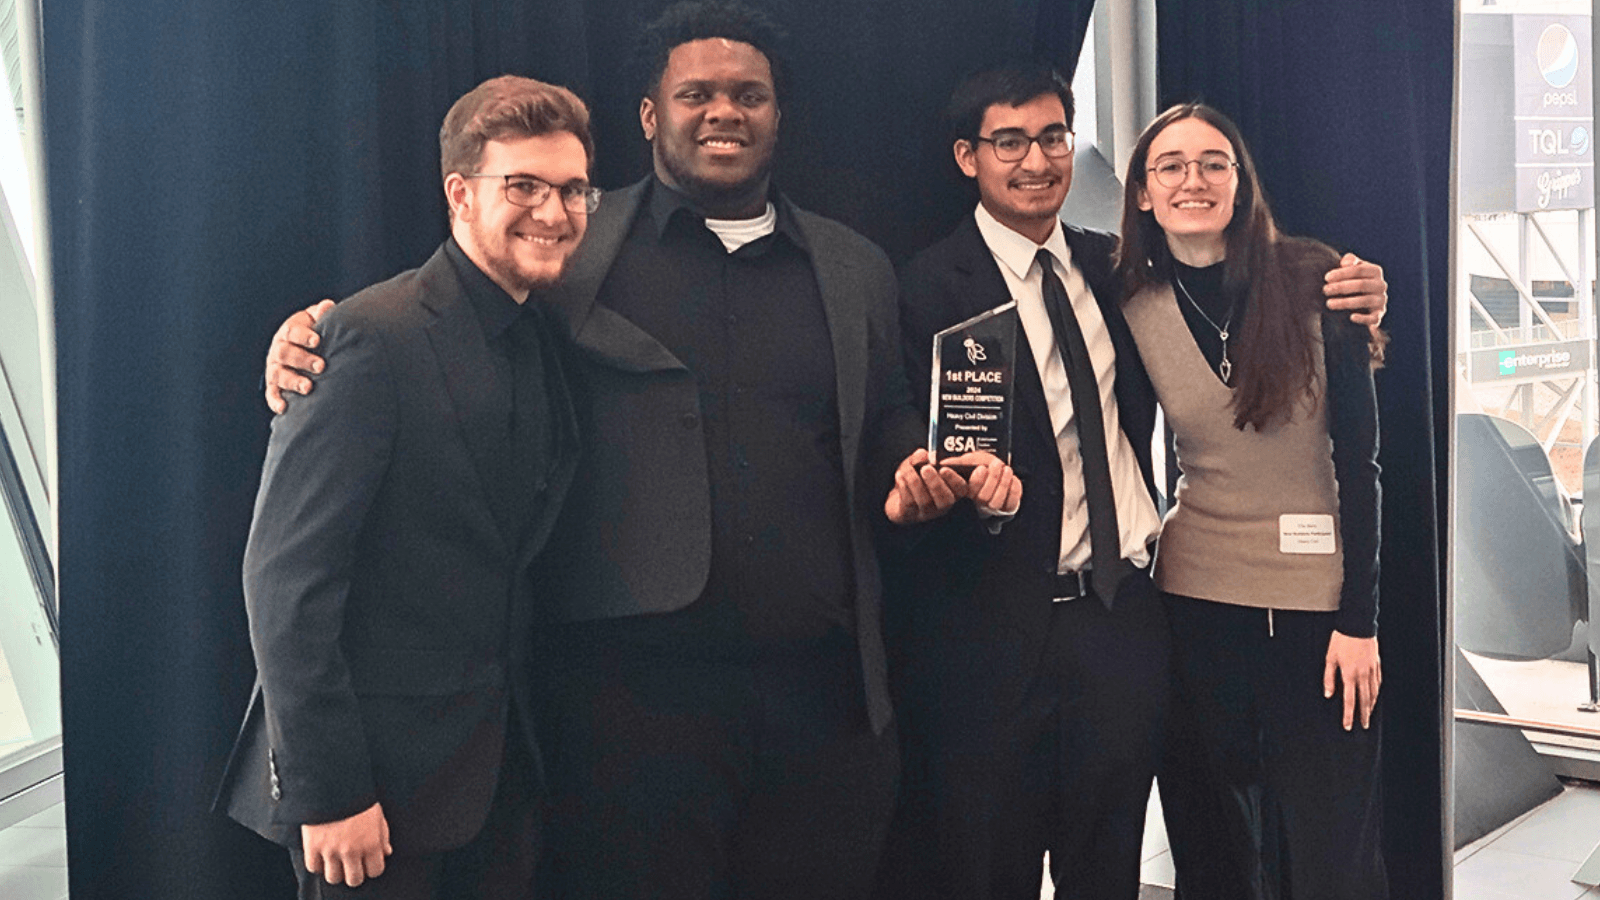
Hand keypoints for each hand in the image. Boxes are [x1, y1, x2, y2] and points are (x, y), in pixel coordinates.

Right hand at [266, 299, 335, 413]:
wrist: (304, 349)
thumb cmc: (314, 333)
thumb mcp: (316, 320)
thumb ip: (321, 314)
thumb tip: (328, 305)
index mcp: (289, 331)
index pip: (292, 331)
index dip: (303, 336)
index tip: (317, 340)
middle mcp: (278, 349)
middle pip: (285, 353)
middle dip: (302, 359)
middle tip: (321, 366)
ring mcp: (275, 367)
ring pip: (278, 374)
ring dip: (292, 381)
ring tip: (308, 388)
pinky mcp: (274, 385)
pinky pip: (272, 393)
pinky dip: (275, 401)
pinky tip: (284, 408)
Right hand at [301, 801, 391, 887]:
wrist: (331, 783)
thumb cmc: (356, 795)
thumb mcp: (376, 813)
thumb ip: (383, 835)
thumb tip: (386, 852)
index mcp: (371, 842)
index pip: (375, 871)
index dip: (372, 867)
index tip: (368, 862)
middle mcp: (351, 850)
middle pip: (354, 880)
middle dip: (354, 873)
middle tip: (351, 863)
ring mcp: (330, 850)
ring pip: (334, 878)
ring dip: (335, 871)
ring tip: (336, 860)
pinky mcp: (312, 847)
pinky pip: (313, 868)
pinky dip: (317, 864)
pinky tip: (322, 855)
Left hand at [884, 448, 966, 524]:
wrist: (897, 495)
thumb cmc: (913, 477)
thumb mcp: (918, 464)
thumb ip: (921, 458)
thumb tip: (923, 454)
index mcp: (951, 490)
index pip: (961, 489)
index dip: (955, 480)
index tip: (944, 469)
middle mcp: (941, 504)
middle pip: (945, 500)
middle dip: (936, 483)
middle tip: (926, 468)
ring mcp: (926, 512)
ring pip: (925, 501)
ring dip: (916, 482)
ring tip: (908, 469)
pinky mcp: (910, 516)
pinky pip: (909, 504)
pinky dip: (904, 488)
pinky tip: (900, 476)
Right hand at [953, 452, 1020, 516]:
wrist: (998, 469)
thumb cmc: (981, 466)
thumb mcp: (970, 460)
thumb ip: (960, 462)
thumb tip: (943, 464)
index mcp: (964, 493)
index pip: (961, 491)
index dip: (969, 481)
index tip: (978, 468)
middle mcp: (977, 503)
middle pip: (982, 498)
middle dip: (991, 479)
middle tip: (995, 463)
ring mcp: (992, 508)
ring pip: (996, 502)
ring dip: (1002, 483)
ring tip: (1005, 468)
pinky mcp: (1007, 509)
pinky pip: (1012, 503)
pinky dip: (1013, 489)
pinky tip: (1011, 478)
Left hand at [1323, 253, 1386, 329]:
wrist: (1361, 300)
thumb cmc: (1353, 279)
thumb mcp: (1352, 268)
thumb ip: (1349, 261)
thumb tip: (1345, 262)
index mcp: (1375, 271)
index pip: (1359, 270)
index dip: (1342, 273)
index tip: (1326, 278)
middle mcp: (1381, 285)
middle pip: (1361, 285)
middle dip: (1341, 287)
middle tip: (1325, 290)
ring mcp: (1381, 300)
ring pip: (1365, 301)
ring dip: (1345, 302)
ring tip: (1329, 303)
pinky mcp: (1378, 315)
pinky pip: (1374, 318)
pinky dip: (1364, 318)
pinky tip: (1351, 317)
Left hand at [1323, 631, 1380, 730]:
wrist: (1358, 624)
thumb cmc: (1341, 640)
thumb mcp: (1330, 658)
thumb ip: (1329, 678)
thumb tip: (1328, 694)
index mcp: (1349, 675)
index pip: (1349, 701)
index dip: (1348, 715)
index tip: (1348, 726)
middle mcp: (1363, 675)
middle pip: (1364, 700)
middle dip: (1363, 715)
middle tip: (1364, 725)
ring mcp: (1372, 670)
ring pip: (1373, 692)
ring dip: (1371, 705)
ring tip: (1369, 714)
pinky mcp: (1377, 664)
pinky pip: (1378, 682)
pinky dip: (1377, 692)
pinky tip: (1375, 695)